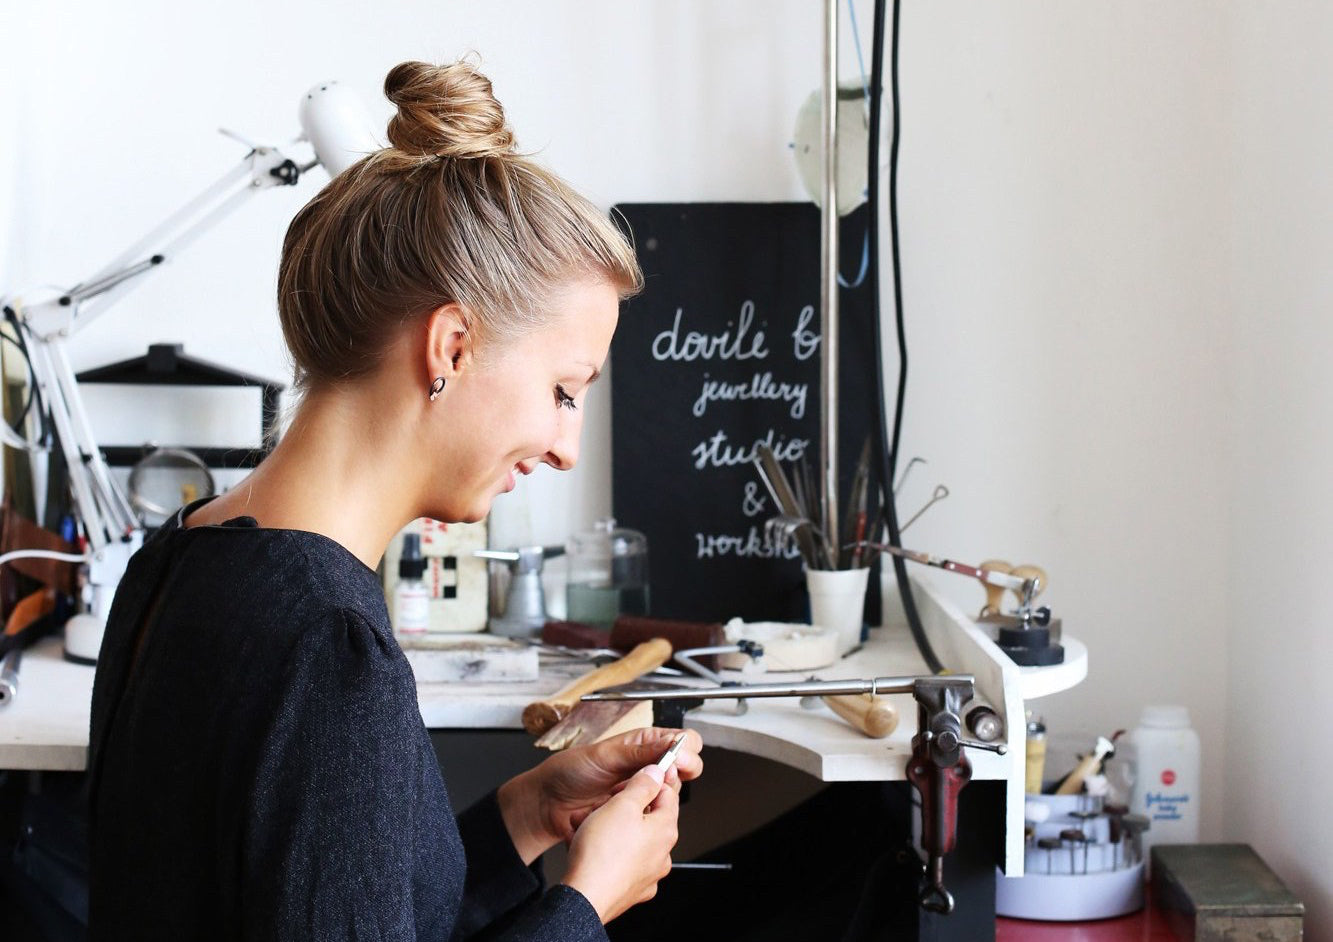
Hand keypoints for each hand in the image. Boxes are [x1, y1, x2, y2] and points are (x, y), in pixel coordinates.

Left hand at [497, 728, 702, 862]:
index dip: (685, 751)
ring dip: (658, 796)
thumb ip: (640, 751)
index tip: (677, 763)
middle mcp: (647, 765)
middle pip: (685, 768)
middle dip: (676, 776)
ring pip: (671, 793)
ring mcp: (643, 790)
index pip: (682, 740)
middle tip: (662, 780)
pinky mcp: (636, 813)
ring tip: (635, 795)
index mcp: (643, 743)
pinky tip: (632, 812)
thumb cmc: (570, 772)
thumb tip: (671, 744)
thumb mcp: (606, 755)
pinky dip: (647, 815)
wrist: (549, 804)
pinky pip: (655, 815)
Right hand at [560, 763, 678, 922]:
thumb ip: (643, 784)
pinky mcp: (630, 889)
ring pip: (629, 838)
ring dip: (607, 827)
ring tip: (585, 827)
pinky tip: (588, 849)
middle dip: (619, 806)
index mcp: (666, 830)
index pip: (667, 793)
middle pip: (645, 816)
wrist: (583, 898)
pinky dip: (606, 851)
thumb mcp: (622, 804)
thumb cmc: (602, 854)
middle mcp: (662, 854)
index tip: (629, 780)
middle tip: (600, 806)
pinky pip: (620, 861)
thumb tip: (657, 773)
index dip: (646, 781)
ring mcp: (647, 874)